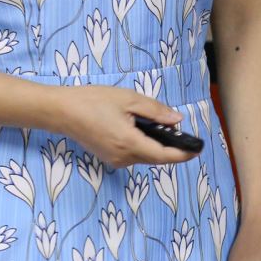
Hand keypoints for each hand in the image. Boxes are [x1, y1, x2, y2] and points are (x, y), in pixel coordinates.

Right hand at [56, 85, 196, 167]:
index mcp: (130, 143)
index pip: (165, 155)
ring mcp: (115, 160)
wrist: (62, 111)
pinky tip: (142, 130)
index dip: (184, 154)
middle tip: (183, 133)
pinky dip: (143, 145)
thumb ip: (155, 110)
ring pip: (145, 157)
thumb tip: (177, 120)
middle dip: (171, 148)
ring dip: (156, 146)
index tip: (198, 148)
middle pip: (156, 158)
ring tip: (161, 126)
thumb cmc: (93, 101)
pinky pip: (133, 155)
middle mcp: (124, 158)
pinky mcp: (109, 158)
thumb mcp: (128, 99)